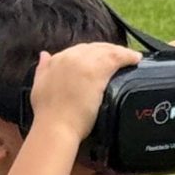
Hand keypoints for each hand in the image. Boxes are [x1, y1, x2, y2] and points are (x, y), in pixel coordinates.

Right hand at [28, 42, 142, 141]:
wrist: (55, 126)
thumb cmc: (48, 114)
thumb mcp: (38, 86)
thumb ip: (43, 69)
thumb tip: (45, 54)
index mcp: (56, 60)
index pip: (79, 50)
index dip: (92, 53)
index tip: (101, 59)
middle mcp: (69, 56)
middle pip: (93, 48)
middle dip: (106, 51)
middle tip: (119, 57)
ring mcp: (83, 62)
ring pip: (106, 51)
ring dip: (120, 52)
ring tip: (131, 57)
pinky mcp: (97, 72)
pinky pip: (116, 58)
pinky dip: (127, 56)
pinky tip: (135, 59)